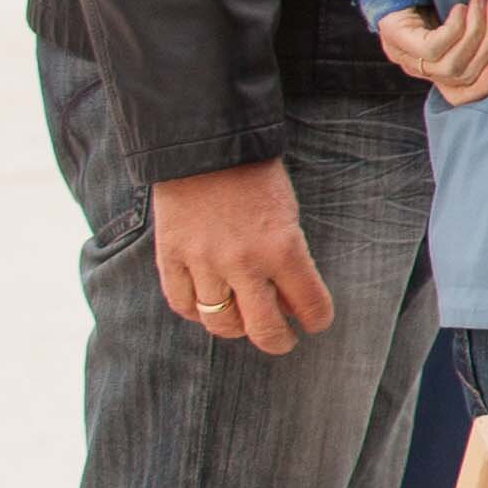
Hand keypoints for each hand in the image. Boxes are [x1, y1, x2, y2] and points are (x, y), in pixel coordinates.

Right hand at [149, 160, 333, 354]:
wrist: (205, 146)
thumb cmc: (256, 177)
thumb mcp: (288, 215)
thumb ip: (290, 260)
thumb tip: (292, 304)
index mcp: (284, 248)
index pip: (310, 305)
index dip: (317, 320)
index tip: (315, 321)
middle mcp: (243, 262)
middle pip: (263, 329)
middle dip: (279, 340)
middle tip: (283, 338)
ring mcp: (203, 263)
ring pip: (220, 323)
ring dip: (236, 328)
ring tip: (244, 322)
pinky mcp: (170, 258)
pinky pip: (183, 305)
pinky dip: (197, 312)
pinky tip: (209, 306)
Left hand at [375, 0, 487, 106]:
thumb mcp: (454, 21)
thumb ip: (472, 36)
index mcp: (432, 70)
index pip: (459, 95)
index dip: (485, 85)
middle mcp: (418, 69)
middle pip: (463, 75)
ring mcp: (405, 56)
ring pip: (451, 64)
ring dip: (476, 30)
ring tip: (483, 1)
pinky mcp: (397, 39)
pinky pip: (432, 48)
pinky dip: (454, 29)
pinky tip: (459, 9)